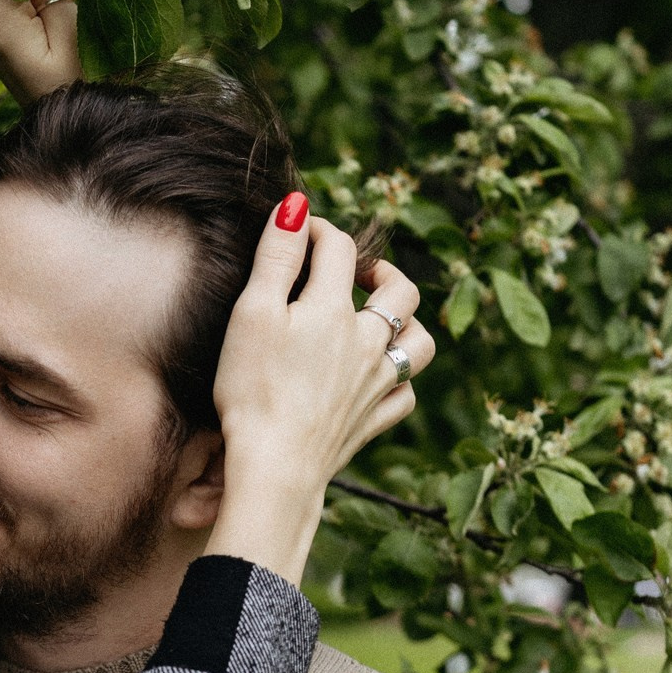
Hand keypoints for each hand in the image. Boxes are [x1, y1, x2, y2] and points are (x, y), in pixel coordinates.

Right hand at [205, 195, 434, 582]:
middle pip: (399, 291)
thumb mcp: (252, 313)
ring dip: (408, 324)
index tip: (298, 228)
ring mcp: (377, 384)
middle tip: (357, 270)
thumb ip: (276, 256)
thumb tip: (298, 205)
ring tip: (384, 319)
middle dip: (380, 269)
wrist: (274, 467)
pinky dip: (400, 380)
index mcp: (333, 310)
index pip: (337, 248)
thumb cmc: (253, 390)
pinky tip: (382, 378)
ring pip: (419, 343)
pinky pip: (405, 395)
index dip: (318, 229)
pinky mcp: (373, 423)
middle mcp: (367, 342)